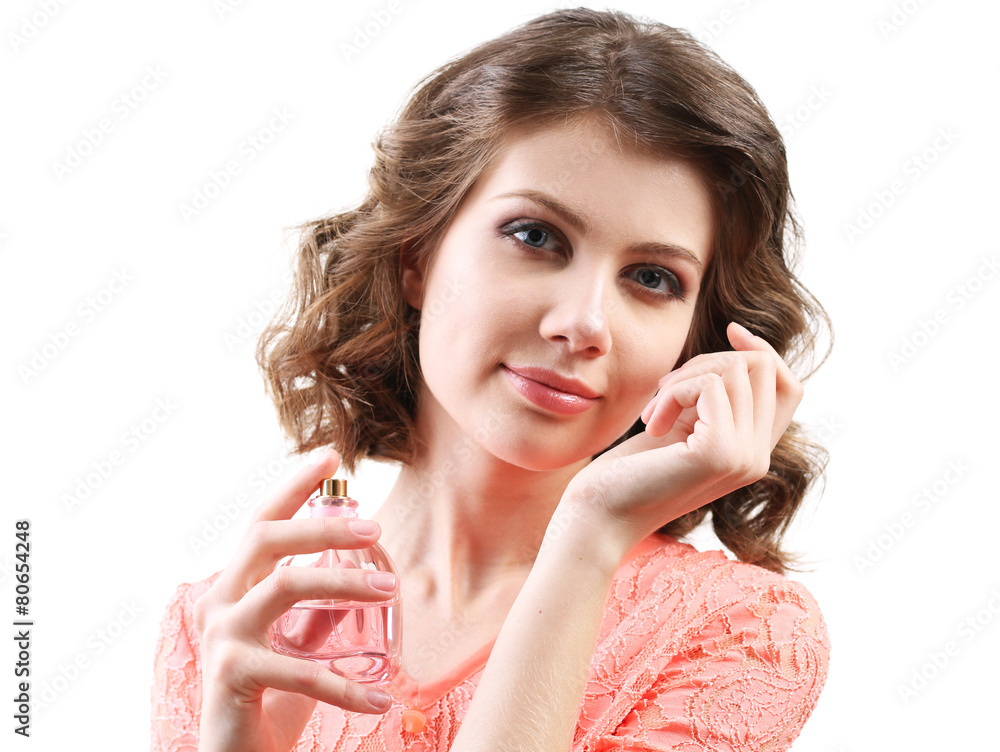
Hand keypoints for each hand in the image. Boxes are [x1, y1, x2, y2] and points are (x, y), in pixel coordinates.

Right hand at [193, 450, 397, 751]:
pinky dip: (346, 685)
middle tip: (374, 525)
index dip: (294, 486)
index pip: (261, 523)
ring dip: (344, 583)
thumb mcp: (297, 648)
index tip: (332, 456)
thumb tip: (355, 579)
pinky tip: (380, 698)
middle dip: (322, 524)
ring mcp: (221, 637)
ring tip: (390, 588)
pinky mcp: (231, 675)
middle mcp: (219, 602)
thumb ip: (318, 615)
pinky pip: (299, 669)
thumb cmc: (265, 701)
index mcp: (234, 588)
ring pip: (284, 585)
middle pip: (265, 538)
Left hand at [560, 323, 802, 554]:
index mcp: (753, 452)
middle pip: (762, 367)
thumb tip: (742, 343)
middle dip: (706, 361)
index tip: (731, 330)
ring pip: (735, 369)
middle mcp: (759, 458)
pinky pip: (708, 385)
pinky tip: (651, 422)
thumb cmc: (631, 470)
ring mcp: (745, 458)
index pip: (789, 387)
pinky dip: (673, 392)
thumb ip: (716, 399)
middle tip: (665, 390)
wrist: (601, 515)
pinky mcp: (720, 452)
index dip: (765, 350)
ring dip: (683, 378)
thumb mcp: (683, 424)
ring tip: (654, 409)